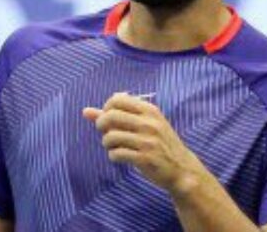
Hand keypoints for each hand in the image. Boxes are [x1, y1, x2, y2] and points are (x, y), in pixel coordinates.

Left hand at [82, 93, 204, 195]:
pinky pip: (116, 154)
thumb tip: (85, 111)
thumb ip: (116, 116)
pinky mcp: (145, 158)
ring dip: (107, 143)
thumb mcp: (144, 125)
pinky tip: (120, 157)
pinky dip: (113, 156)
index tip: (110, 119)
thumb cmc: (159, 144)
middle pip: (111, 116)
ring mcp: (148, 140)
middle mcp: (149, 123)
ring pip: (111, 136)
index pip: (117, 99)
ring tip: (114, 147)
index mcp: (150, 110)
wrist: (181, 168)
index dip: (107, 108)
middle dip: (102, 125)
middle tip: (107, 134)